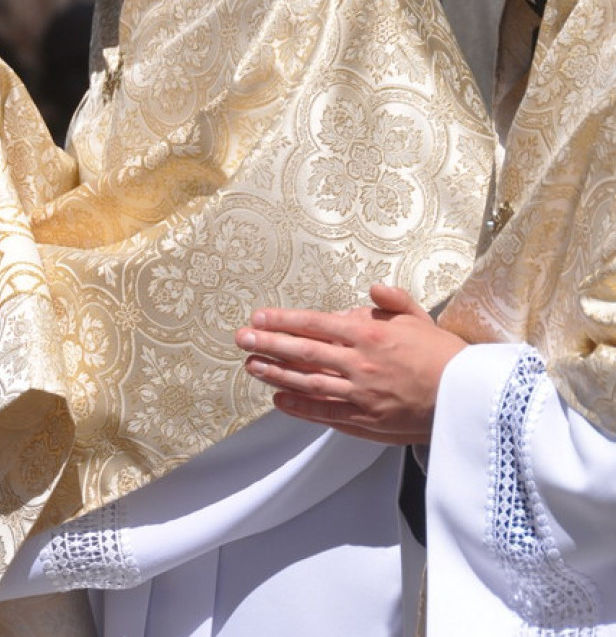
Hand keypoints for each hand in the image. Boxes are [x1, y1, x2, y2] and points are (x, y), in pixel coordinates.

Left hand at [235, 285, 466, 443]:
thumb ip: (391, 301)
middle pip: (303, 352)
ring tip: (252, 366)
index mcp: (370, 334)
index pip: (315, 324)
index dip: (283, 320)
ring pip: (308, 383)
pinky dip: (299, 407)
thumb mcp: (419, 317)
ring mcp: (360, 394)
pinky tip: (279, 401)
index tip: (260, 317)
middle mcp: (359, 363)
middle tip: (242, 339)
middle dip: (269, 344)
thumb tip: (370, 291)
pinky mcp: (365, 420)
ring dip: (276, 374)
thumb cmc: (443, 356)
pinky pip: (325, 413)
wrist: (467, 399)